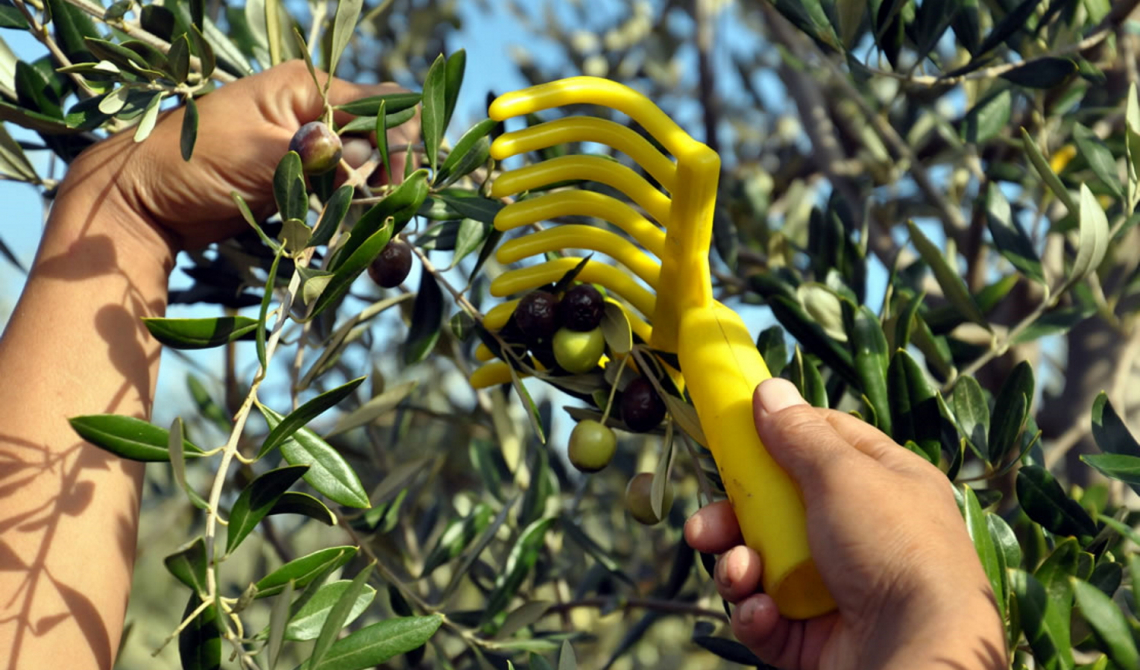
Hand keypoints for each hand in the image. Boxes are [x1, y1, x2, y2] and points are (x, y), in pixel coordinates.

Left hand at [59, 60, 415, 257]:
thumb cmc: (189, 163)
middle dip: (391, 181)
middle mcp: (316, 114)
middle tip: (386, 222)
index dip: (397, 143)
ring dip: (376, 207)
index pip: (382, 105)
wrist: (144, 202)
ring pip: (369, 173)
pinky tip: (358, 244)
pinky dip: (356, 220)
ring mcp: (310, 150)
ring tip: (374, 247)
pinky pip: (346, 197)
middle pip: (382, 141)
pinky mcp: (303, 183)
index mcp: (306, 88)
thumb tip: (359, 153)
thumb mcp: (254, 153)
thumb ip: (311, 154)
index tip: (391, 186)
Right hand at [685, 378, 1005, 669]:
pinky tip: (762, 613)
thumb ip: (799, 434)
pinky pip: (767, 618)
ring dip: (737, 569)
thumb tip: (769, 389)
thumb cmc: (893, 548)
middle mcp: (860, 534)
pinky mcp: (815, 638)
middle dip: (731, 520)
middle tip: (704, 528)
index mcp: (883, 484)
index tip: (731, 432)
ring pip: (761, 566)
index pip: (821, 444)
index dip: (776, 435)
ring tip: (739, 574)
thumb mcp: (843, 474)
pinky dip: (756, 615)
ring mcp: (836, 589)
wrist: (917, 649)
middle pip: (775, 511)